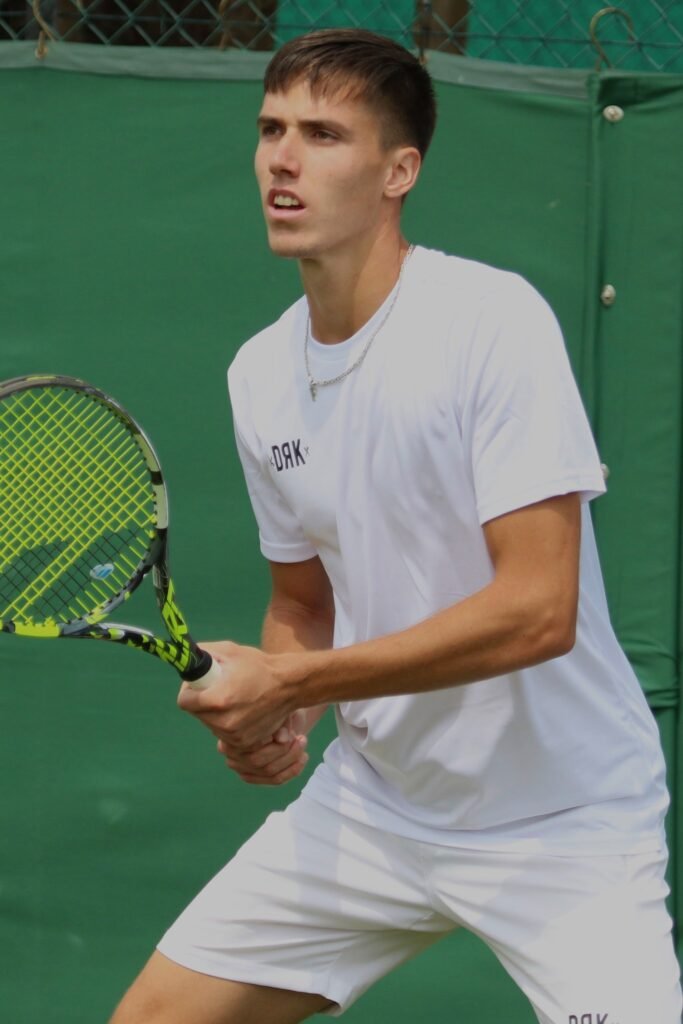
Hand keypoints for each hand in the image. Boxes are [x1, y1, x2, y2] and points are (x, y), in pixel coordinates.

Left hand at [177, 640, 294, 752]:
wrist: (289, 686)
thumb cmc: (258, 666)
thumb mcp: (230, 651)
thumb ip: (203, 654)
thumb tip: (186, 658)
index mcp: (219, 699)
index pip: (184, 702)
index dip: (189, 691)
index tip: (198, 685)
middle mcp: (225, 722)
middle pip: (196, 714)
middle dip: (202, 702)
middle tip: (218, 689)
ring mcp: (235, 736)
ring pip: (210, 724)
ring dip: (215, 714)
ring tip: (233, 700)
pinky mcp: (244, 743)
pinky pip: (224, 733)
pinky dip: (228, 723)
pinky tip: (241, 711)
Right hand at [218, 711, 309, 785]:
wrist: (279, 718)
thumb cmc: (275, 709)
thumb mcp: (279, 711)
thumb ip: (278, 722)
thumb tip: (282, 738)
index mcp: (230, 735)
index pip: (249, 745)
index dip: (272, 740)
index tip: (290, 731)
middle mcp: (231, 755)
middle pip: (257, 761)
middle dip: (284, 751)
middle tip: (302, 738)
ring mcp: (242, 770)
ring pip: (269, 772)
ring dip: (291, 760)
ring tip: (303, 744)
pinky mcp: (256, 778)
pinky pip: (276, 780)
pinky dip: (293, 770)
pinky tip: (303, 758)